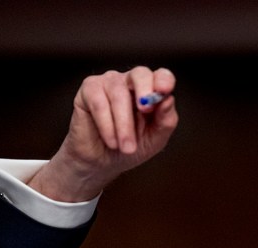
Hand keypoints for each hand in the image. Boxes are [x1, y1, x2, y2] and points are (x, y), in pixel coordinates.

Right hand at [28, 66, 177, 201]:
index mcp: (150, 91)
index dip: (164, 80)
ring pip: (118, 94)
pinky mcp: (88, 90)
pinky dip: (107, 125)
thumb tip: (168, 99)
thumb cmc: (130, 148)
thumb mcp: (155, 139)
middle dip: (144, 91)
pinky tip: (112, 142)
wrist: (103, 163)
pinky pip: (98, 102)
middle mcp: (130, 82)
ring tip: (126, 148)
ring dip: (124, 124)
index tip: (164, 91)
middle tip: (146, 111)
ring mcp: (108, 83)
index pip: (161, 76)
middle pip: (140, 74)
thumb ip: (166, 121)